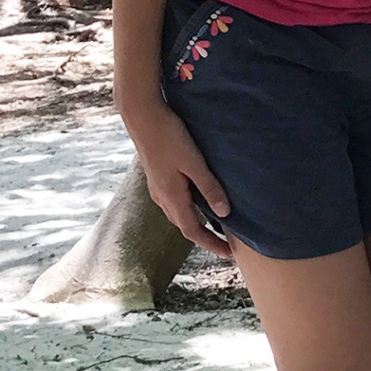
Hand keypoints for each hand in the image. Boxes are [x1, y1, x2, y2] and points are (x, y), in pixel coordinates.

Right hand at [125, 104, 230, 255]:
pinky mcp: (156, 177)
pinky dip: (188, 209)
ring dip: (195, 224)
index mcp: (171, 197)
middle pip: (184, 226)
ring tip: (214, 228)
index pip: (193, 231)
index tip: (228, 254)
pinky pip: (174, 201)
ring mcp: (157, 187)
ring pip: (178, 214)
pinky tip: (197, 202)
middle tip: (225, 245)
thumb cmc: (169, 136)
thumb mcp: (194, 163)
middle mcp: (161, 196)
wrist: (142, 116)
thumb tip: (225, 214)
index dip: (211, 244)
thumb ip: (210, 188)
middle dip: (205, 237)